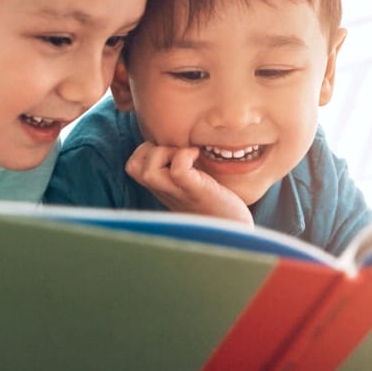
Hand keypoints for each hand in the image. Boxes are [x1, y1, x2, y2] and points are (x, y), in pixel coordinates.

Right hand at [126, 142, 253, 224]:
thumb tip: (188, 141)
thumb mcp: (196, 183)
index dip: (147, 150)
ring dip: (164, 152)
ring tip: (186, 155)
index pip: (134, 166)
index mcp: (163, 188)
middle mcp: (165, 192)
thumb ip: (186, 167)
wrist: (238, 229)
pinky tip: (198, 156)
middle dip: (150, 149)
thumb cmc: (221, 205)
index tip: (172, 150)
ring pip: (147, 170)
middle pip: (133, 167)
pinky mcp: (196, 192)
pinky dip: (184, 156)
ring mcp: (179, 193)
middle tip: (176, 151)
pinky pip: (178, 170)